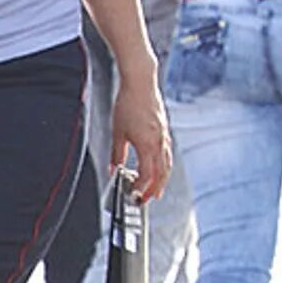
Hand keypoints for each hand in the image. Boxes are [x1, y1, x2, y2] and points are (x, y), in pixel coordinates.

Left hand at [111, 74, 172, 201]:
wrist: (141, 83)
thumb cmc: (129, 104)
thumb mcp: (117, 131)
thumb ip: (116, 153)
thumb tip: (114, 168)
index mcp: (147, 144)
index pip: (148, 174)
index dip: (142, 188)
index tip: (135, 196)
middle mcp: (159, 142)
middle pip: (162, 172)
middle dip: (156, 188)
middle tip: (148, 199)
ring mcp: (163, 135)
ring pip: (167, 163)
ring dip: (163, 178)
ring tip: (157, 188)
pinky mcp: (164, 129)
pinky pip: (167, 152)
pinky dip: (164, 163)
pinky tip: (159, 165)